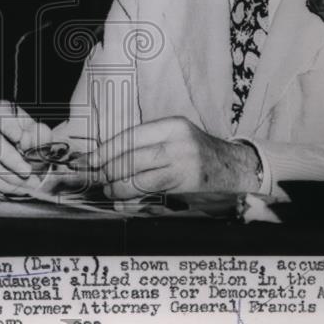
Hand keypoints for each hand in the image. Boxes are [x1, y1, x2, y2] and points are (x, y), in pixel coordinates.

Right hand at [0, 100, 52, 195]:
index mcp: (1, 113)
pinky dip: (6, 185)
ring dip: (11, 176)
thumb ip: (40, 135)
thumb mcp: (41, 137)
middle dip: (10, 158)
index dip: (8, 125)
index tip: (20, 139)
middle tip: (27, 170)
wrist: (25, 165)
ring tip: (29, 182)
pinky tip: (18, 185)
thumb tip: (27, 140)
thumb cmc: (32, 146)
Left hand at [73, 116, 259, 199]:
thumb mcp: (175, 136)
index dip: (105, 150)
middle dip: (107, 170)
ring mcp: (184, 165)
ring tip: (108, 189)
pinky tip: (122, 199)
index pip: (130, 136)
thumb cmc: (197, 151)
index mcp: (172, 125)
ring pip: (139, 177)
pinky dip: (132, 196)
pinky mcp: (186, 185)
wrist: (235, 167)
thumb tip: (107, 155)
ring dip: (117, 186)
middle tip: (93, 177)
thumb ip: (146, 143)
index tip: (87, 159)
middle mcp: (178, 143)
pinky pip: (151, 192)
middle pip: (132, 157)